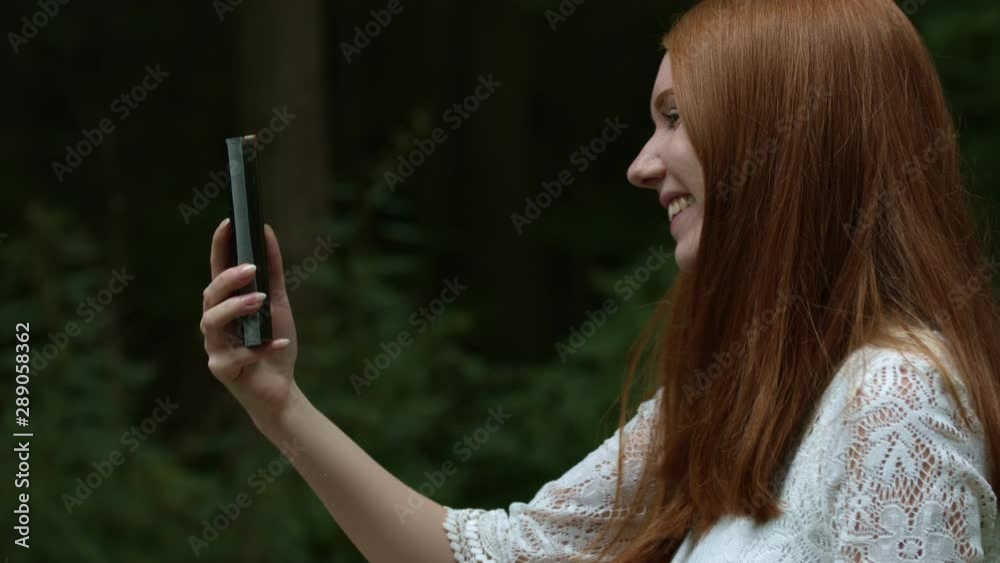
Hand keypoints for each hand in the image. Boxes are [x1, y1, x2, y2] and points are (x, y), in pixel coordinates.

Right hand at [200, 219, 298, 422]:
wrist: (281, 388)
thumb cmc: (273, 342)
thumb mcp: (278, 302)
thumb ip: (272, 270)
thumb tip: (266, 232)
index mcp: (225, 304)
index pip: (217, 270)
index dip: (218, 246)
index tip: (228, 222)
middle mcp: (214, 323)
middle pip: (210, 296)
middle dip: (228, 280)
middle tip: (251, 269)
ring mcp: (214, 347)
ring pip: (212, 323)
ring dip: (236, 309)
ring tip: (261, 301)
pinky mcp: (222, 370)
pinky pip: (236, 356)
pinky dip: (261, 347)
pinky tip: (278, 342)